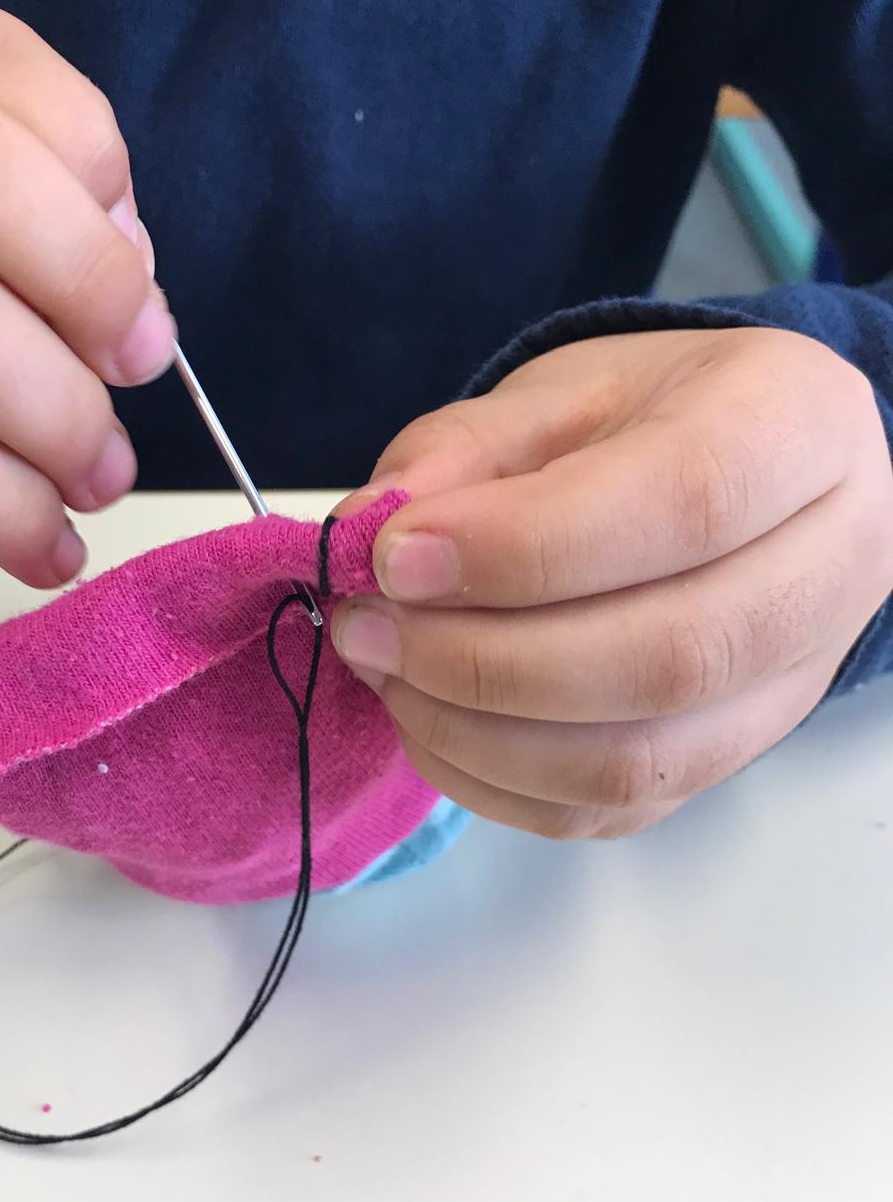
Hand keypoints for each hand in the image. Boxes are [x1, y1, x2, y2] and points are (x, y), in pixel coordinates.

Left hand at [332, 328, 892, 837]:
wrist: (734, 480)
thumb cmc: (648, 419)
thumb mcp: (558, 392)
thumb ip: (463, 451)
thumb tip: (371, 529)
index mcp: (801, 430)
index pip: (686, 503)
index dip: (526, 547)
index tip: (398, 558)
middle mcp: (831, 570)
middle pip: (668, 656)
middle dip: (485, 658)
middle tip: (371, 625)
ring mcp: (789, 688)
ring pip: (635, 761)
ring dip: (476, 732)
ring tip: (385, 668)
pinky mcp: (723, 761)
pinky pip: (602, 809)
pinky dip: (489, 781)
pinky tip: (427, 719)